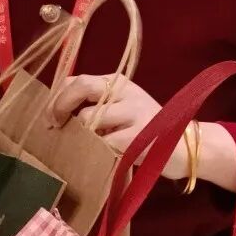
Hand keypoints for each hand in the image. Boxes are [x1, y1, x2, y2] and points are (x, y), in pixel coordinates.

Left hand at [50, 73, 189, 180]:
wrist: (186, 147)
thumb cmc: (147, 130)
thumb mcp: (122, 109)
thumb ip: (96, 106)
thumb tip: (57, 114)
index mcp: (118, 82)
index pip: (77, 79)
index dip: (57, 96)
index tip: (49, 116)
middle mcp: (125, 91)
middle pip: (82, 86)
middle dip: (59, 106)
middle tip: (52, 126)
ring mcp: (134, 111)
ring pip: (89, 118)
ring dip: (80, 135)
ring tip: (87, 146)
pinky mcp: (139, 136)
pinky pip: (104, 142)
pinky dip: (97, 151)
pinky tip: (103, 156)